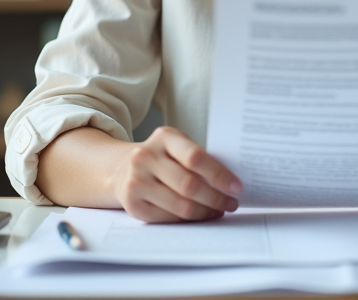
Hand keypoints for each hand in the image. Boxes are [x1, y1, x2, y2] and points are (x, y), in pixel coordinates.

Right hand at [109, 126, 242, 222]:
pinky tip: (199, 216)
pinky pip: (168, 218)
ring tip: (218, 210)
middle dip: (216, 198)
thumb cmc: (161, 157)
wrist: (121, 168)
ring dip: (205, 212)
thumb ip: (198, 159)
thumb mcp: (176, 146)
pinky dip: (188, 219)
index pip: (195, 158)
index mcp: (164, 137)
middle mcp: (145, 157)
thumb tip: (230, 183)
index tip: (236, 187)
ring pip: (180, 205)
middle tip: (232, 203)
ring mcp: (136, 181)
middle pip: (189, 185)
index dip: (219, 174)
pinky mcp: (132, 204)